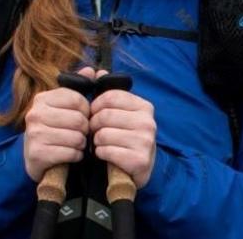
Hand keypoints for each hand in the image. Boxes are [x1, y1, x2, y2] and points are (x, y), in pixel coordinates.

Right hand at [22, 66, 94, 181]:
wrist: (36, 157)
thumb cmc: (55, 128)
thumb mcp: (64, 106)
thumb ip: (79, 87)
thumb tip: (95, 71)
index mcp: (42, 98)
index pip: (78, 100)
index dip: (87, 111)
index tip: (83, 116)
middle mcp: (34, 114)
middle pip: (78, 120)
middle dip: (85, 129)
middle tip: (81, 133)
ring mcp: (34, 134)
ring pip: (76, 138)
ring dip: (81, 144)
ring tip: (76, 144)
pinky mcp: (37, 154)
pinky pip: (70, 153)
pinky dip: (76, 155)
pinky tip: (70, 154)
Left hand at [90, 70, 156, 187]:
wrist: (136, 170)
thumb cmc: (123, 138)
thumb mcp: (119, 114)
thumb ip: (107, 92)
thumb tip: (96, 71)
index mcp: (144, 106)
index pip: (110, 96)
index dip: (95, 106)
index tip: (94, 115)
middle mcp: (148, 122)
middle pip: (105, 115)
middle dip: (94, 125)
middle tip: (95, 132)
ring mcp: (146, 141)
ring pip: (103, 134)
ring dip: (96, 141)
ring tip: (102, 144)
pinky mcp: (140, 160)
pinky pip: (106, 151)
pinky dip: (101, 154)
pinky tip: (106, 155)